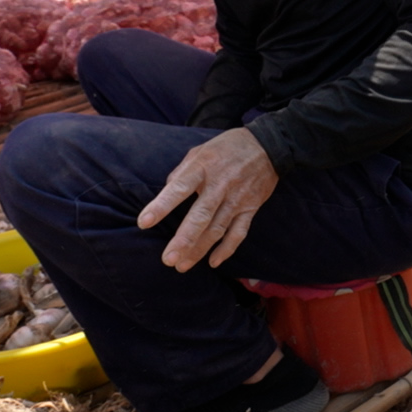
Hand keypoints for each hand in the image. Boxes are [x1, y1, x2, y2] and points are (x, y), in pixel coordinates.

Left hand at [138, 128, 278, 271]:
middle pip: (201, 216)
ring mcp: (237, 199)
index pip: (179, 189)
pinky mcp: (251, 208)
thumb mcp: (199, 151)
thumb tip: (166, 191)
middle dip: (184, 239)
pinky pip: (239, 232)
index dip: (161, 206)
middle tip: (168, 259)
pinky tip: (213, 262)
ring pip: (217, 229)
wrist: (268, 146)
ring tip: (182, 266)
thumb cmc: (227, 148)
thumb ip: (182, 172)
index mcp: (202, 168)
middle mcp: (220, 185)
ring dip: (199, 249)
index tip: (144, 223)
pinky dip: (227, 249)